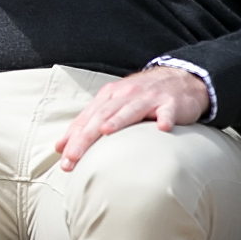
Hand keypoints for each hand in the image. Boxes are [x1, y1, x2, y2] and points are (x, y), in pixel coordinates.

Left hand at [55, 66, 211, 170]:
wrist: (179, 79)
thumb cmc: (141, 98)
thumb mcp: (114, 105)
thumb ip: (89, 124)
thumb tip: (61, 147)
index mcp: (108, 96)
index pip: (87, 119)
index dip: (73, 138)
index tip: (64, 160)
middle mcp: (125, 95)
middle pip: (101, 116)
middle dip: (86, 137)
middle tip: (74, 157)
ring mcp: (148, 98)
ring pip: (130, 109)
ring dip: (118, 120)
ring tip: (105, 131)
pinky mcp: (170, 103)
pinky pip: (168, 111)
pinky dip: (165, 118)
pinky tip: (163, 127)